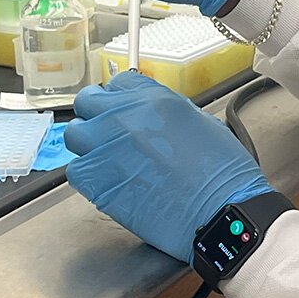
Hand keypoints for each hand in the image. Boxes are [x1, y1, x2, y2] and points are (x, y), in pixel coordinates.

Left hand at [64, 72, 272, 263]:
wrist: (221, 214)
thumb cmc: (223, 175)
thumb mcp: (203, 124)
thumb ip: (168, 112)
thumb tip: (150, 114)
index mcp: (155, 101)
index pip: (118, 83)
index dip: (120, 97)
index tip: (122, 109)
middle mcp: (126, 119)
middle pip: (87, 102)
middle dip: (95, 113)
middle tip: (107, 130)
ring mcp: (108, 150)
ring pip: (76, 135)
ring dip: (88, 144)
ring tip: (106, 159)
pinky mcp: (99, 183)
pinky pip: (76, 171)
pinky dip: (87, 175)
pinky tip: (108, 182)